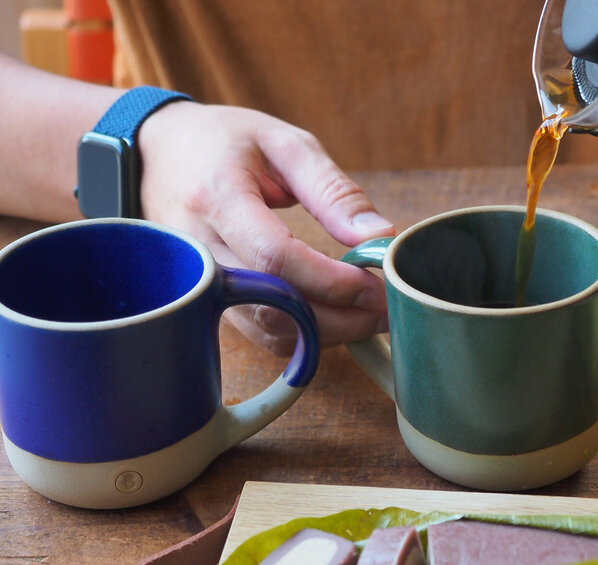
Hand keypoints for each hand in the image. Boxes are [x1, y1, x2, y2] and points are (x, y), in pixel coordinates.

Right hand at [137, 101, 393, 353]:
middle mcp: (200, 251)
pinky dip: (304, 334)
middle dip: (341, 317)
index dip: (331, 281)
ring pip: (269, 330)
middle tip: (388, 307)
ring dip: (328, 332)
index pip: (275, 259)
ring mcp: (199, 283)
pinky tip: (335, 316)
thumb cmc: (223, 142)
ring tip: (370, 314)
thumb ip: (333, 190)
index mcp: (217, 197)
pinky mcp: (209, 302)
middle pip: (274, 306)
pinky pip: (260, 334)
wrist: (156, 155)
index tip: (376, 283)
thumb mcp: (284, 145)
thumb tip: (380, 236)